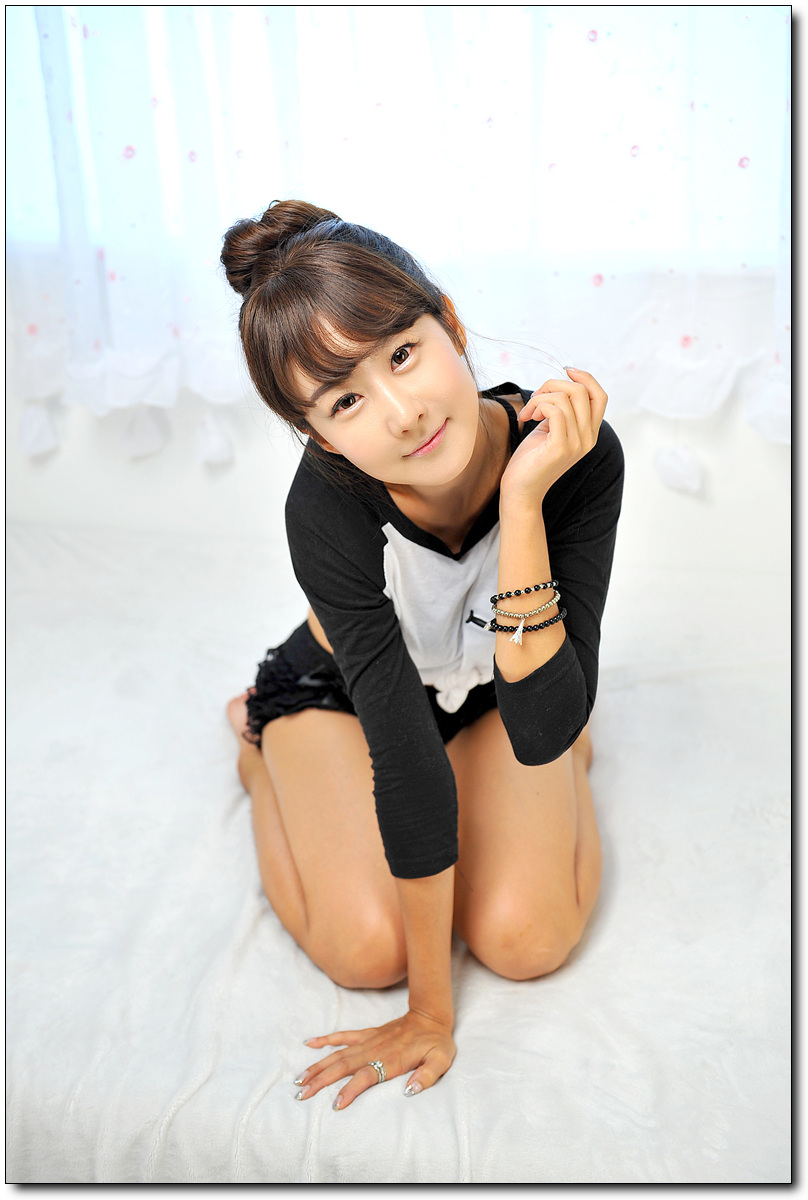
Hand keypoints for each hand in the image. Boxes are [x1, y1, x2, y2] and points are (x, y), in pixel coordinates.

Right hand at [293, 1008, 456, 1109]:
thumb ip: (427, 1076)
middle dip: (321, 1080)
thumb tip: (410, 1091)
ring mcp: (369, 1040)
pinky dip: (326, 1039)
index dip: (351, 1090)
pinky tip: (309, 1044)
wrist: (431, 1015)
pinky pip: (343, 1036)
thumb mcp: (441, 1060)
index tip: (335, 1104)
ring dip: (318, 1066)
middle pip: (343, 1066)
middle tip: (301, 1094)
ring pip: (338, 1054)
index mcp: (391, 1059)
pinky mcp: (367, 1034)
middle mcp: (375, 1050)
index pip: (366, 1076)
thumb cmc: (436, 1042)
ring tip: (299, 1079)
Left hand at [500, 368, 607, 504]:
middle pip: (582, 391)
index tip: (566, 371)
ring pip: (566, 398)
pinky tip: (529, 419)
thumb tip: (558, 383)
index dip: (586, 378)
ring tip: (528, 413)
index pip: (600, 396)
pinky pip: (555, 411)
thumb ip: (560, 410)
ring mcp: (577, 444)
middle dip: (553, 385)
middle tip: (535, 399)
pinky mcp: (561, 448)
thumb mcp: (549, 430)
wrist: (520, 491)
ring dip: (540, 398)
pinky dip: (538, 407)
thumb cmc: (530, 460)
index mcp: (589, 433)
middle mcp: (588, 439)